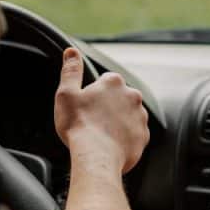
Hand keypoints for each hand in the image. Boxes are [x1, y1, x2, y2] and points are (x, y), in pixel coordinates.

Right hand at [54, 48, 149, 174]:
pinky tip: (110, 145)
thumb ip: (71, 70)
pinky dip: (123, 138)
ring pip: (127, 116)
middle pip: (118, 98)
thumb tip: (71, 52)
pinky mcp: (143, 137)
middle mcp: (133, 96)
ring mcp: (140, 117)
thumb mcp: (66, 94)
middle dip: (108, 106)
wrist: (96, 157)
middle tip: (92, 121)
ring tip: (100, 135)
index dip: (94, 93)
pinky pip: (133, 135)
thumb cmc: (79, 126)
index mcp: (114, 82)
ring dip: (117, 122)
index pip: (106, 81)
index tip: (86, 105)